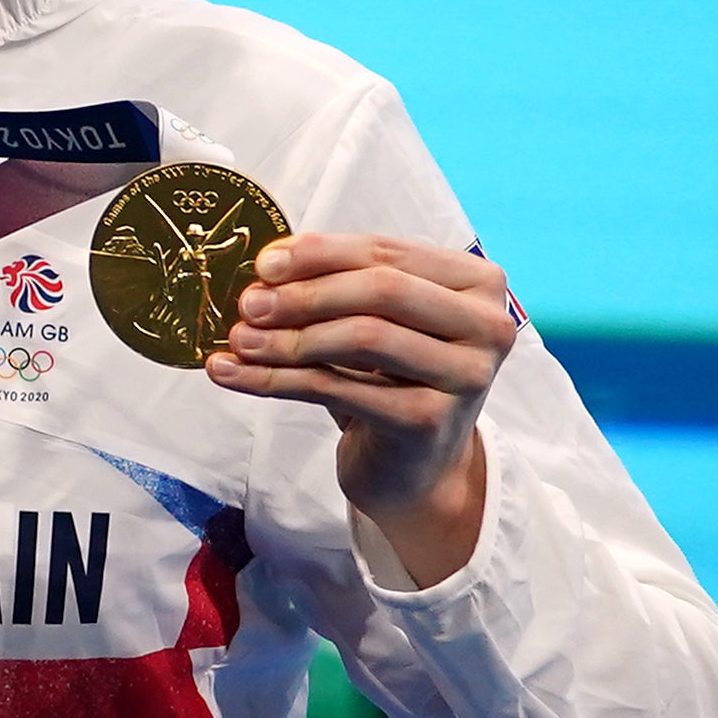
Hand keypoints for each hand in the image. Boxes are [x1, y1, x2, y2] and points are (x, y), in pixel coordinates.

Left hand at [211, 231, 511, 588]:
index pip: (388, 252)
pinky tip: (231, 373)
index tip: (264, 264)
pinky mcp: (429, 421)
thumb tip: (267, 268)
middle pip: (381, 290)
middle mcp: (486, 325)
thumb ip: (337, 285)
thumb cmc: (390, 380)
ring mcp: (465, 375)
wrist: (412, 466)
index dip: (320, 253)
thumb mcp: (373, 321)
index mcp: (477, 283)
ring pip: (360, 337)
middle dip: (304, 294)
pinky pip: (335, 389)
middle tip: (248, 304)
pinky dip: (274, 379)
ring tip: (237, 340)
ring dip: (286, 338)